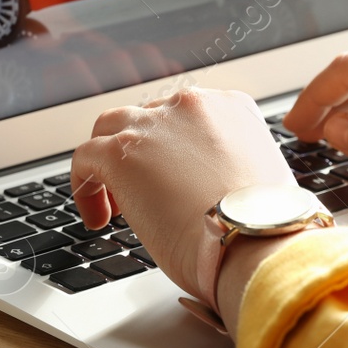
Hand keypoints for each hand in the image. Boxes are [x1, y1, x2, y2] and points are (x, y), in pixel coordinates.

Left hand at [71, 87, 294, 308]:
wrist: (253, 242)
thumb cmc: (263, 227)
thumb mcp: (260, 181)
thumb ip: (232, 169)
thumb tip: (210, 190)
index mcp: (233, 108)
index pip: (187, 114)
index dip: (172, 149)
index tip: (171, 178)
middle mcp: (193, 106)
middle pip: (148, 117)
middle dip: (142, 153)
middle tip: (145, 193)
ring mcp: (155, 124)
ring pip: (111, 127)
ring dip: (110, 162)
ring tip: (116, 203)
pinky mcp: (121, 152)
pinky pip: (85, 158)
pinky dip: (86, 187)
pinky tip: (98, 218)